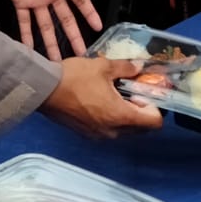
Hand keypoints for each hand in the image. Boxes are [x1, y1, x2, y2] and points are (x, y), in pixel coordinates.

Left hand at [0, 0, 101, 60]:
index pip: (81, 1)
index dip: (89, 14)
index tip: (98, 28)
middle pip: (65, 18)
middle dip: (73, 36)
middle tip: (81, 54)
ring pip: (46, 25)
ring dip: (51, 42)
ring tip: (56, 61)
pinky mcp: (20, 1)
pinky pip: (24, 22)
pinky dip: (26, 35)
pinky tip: (30, 50)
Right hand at [40, 57, 164, 137]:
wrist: (44, 90)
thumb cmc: (74, 78)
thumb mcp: (103, 66)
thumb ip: (125, 68)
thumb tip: (138, 67)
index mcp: (120, 116)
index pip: (154, 122)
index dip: (156, 107)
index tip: (147, 92)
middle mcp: (112, 131)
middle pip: (141, 128)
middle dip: (142, 111)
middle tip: (134, 91)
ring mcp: (98, 135)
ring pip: (125, 130)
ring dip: (127, 115)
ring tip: (117, 94)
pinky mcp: (86, 134)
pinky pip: (109, 130)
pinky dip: (112, 119)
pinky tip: (102, 100)